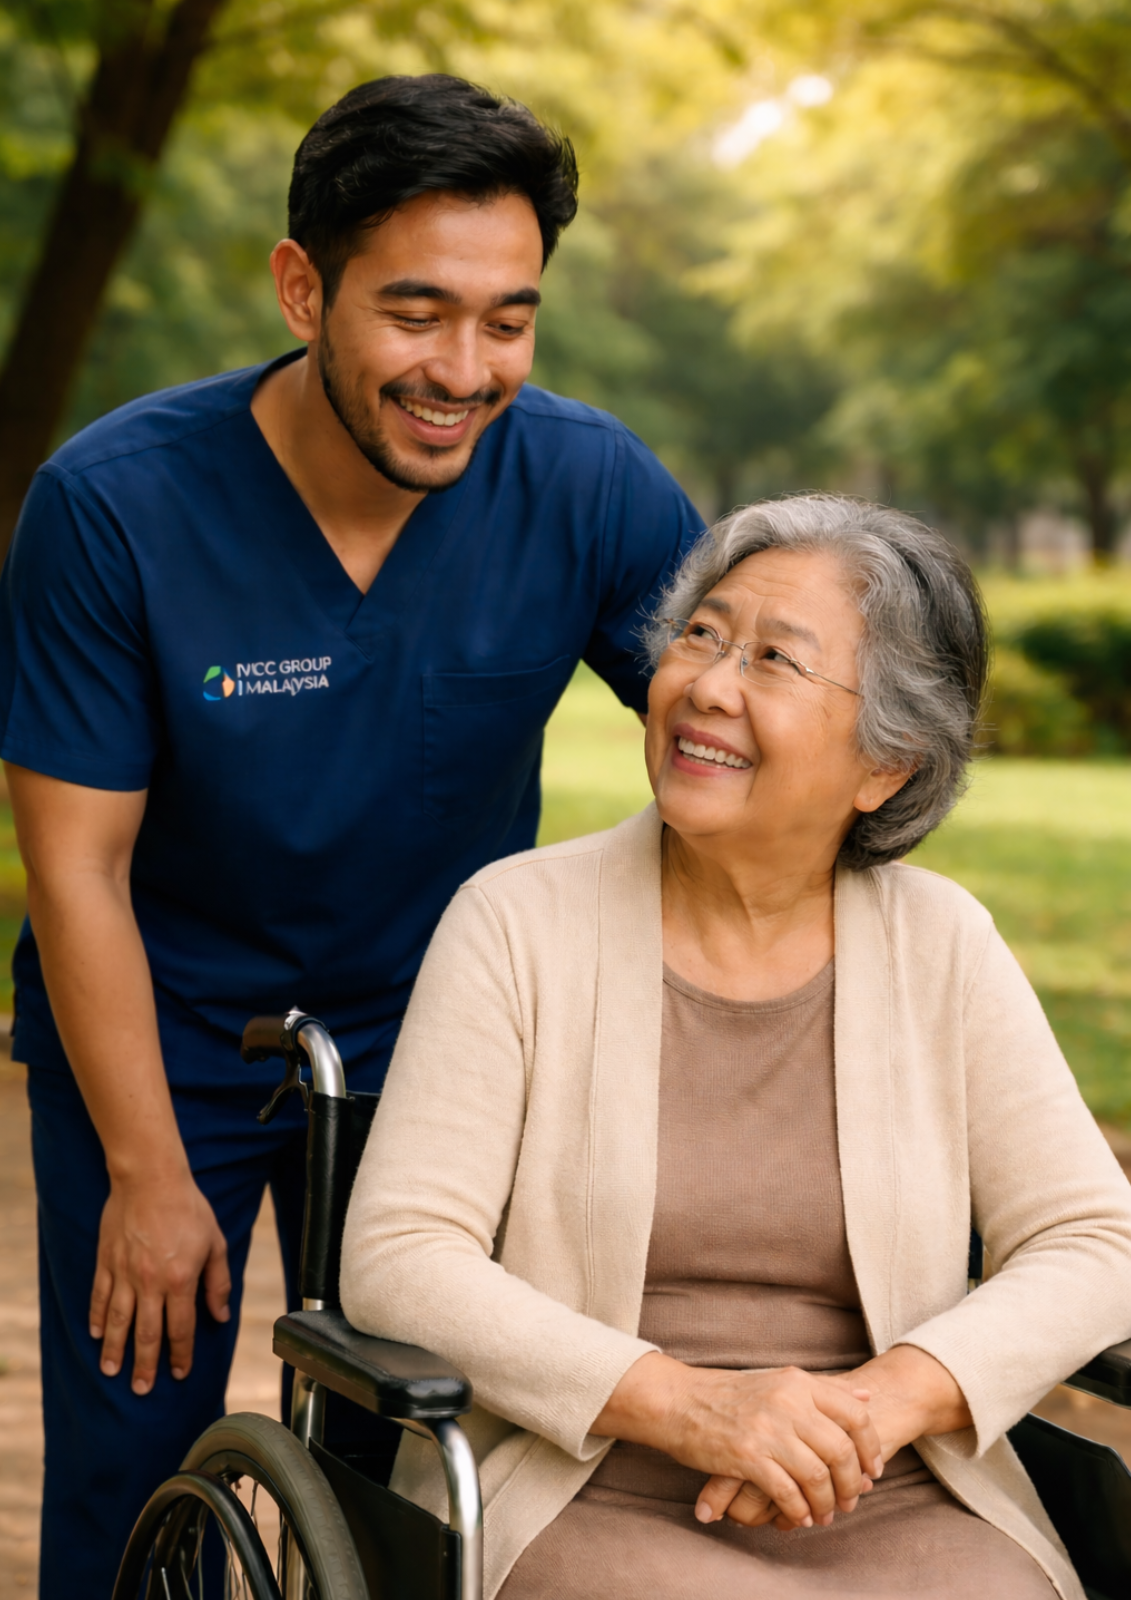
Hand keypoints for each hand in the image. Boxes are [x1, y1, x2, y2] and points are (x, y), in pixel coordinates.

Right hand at [89, 1169, 230, 1394]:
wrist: (151, 1179)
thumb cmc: (188, 1208)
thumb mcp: (215, 1242)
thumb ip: (218, 1282)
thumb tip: (220, 1315)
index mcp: (180, 1279)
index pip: (180, 1328)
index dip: (181, 1354)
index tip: (180, 1372)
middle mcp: (150, 1282)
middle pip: (146, 1333)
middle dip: (145, 1365)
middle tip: (141, 1389)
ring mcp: (124, 1273)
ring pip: (117, 1320)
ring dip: (114, 1349)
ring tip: (111, 1371)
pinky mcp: (106, 1261)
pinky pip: (98, 1295)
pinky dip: (95, 1317)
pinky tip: (94, 1334)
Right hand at [698, 1345, 972, 1529]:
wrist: (678, 1400)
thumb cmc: (729, 1394)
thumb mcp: (779, 1380)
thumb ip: (823, 1389)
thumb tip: (867, 1398)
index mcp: (798, 1382)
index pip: (855, 1416)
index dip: (871, 1448)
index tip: (873, 1470)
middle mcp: (787, 1402)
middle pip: (841, 1451)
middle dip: (850, 1483)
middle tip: (849, 1500)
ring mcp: (767, 1429)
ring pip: (817, 1476)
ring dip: (825, 1503)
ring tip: (822, 1515)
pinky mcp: (747, 1455)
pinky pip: (787, 1492)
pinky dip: (797, 1510)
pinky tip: (797, 1516)